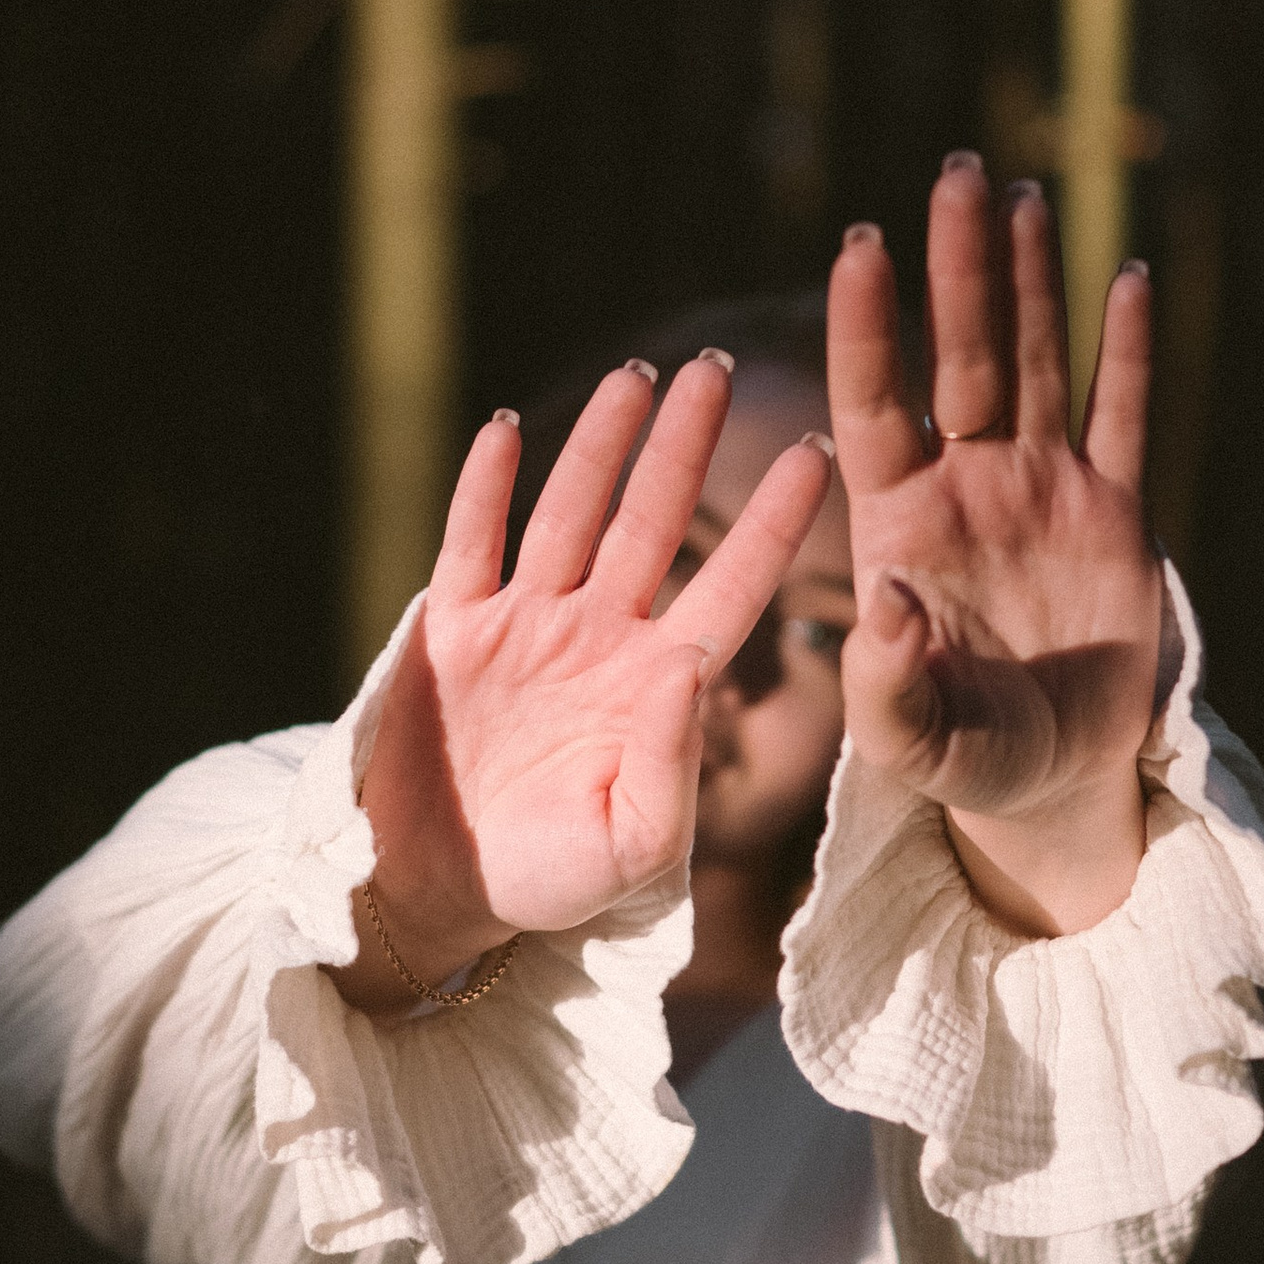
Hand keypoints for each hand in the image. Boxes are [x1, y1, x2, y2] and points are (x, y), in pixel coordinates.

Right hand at [341, 354, 837, 1007]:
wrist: (446, 896)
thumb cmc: (557, 881)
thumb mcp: (636, 846)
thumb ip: (672, 765)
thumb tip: (691, 666)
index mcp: (661, 684)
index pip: (733, 585)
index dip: (773, 522)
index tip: (817, 451)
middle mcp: (602, 637)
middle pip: (653, 522)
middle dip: (685, 446)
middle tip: (719, 368)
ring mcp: (526, 626)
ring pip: (570, 512)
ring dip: (601, 444)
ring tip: (637, 376)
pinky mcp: (453, 631)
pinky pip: (472, 543)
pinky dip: (488, 486)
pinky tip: (510, 427)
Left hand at [829, 157, 1161, 938]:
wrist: (1054, 784)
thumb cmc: (962, 763)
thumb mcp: (912, 742)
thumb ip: (888, 683)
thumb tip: (890, 599)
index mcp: (900, 526)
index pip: (875, 404)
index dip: (869, 326)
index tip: (859, 243)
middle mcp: (968, 487)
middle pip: (960, 355)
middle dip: (956, 266)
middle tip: (952, 170)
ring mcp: (1043, 491)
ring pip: (1034, 362)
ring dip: (1027, 278)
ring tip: (1018, 189)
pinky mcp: (1117, 514)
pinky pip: (1124, 417)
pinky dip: (1126, 349)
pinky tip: (1123, 273)